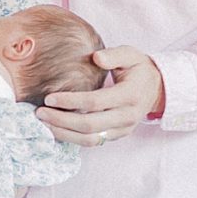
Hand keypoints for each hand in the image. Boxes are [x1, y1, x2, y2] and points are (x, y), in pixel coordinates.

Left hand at [37, 47, 164, 144]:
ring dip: (64, 134)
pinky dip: (73, 138)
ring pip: (90, 139)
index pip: (95, 102)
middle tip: (39, 113)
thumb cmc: (139, 69)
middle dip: (61, 121)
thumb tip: (96, 57)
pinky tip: (57, 130)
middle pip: (90, 125)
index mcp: (129, 95)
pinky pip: (93, 142)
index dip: (71, 101)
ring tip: (44, 124)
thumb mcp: (131, 54)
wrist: (157, 89)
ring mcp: (123, 129)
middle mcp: (127, 116)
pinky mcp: (117, 136)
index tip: (49, 98)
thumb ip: (114, 55)